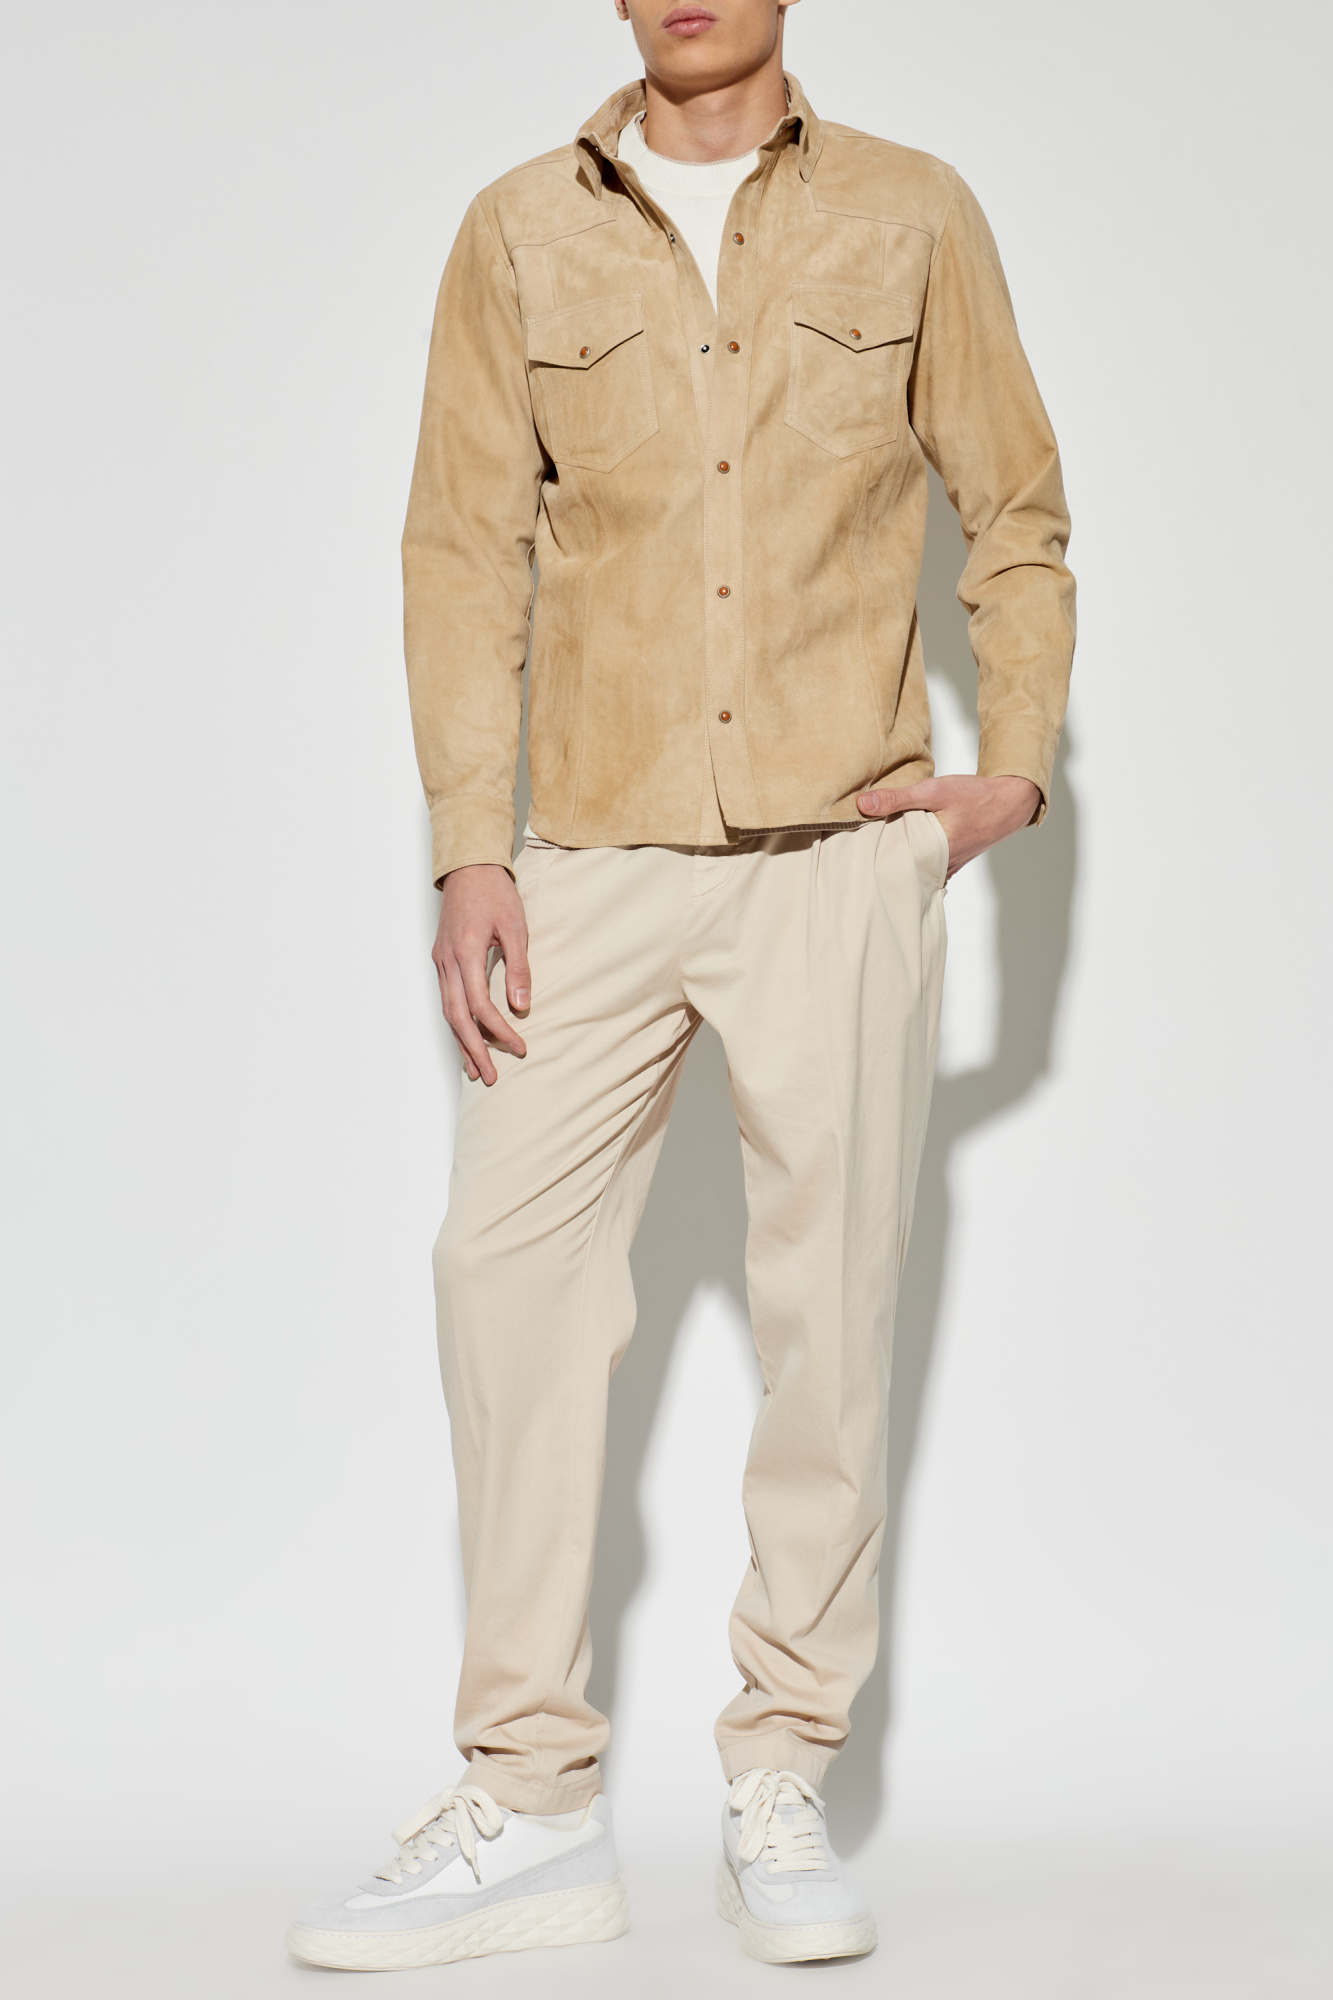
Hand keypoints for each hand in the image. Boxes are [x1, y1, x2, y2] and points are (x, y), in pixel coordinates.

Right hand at [432, 864, 530, 1085]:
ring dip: (462, 1042)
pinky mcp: (442, 961)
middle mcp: (447, 962)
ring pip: (448, 1012)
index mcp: (466, 952)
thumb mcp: (515, 926)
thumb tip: (521, 1005)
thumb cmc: (495, 893)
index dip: (498, 1030)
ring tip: (475, 1070)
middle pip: (457, 1017)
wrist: (469, 868)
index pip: (480, 1004)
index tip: (519, 1046)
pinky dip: (457, 1024)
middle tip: (489, 1077)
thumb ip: (518, 966)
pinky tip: (466, 1039)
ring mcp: (441, 962)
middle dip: (474, 1049)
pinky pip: (447, 1000)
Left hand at [856, 773, 1040, 877]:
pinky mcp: (950, 861)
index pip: (893, 865)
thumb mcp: (935, 791)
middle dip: (881, 863)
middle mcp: (939, 867)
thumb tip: (862, 804)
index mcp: (933, 854)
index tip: (851, 858)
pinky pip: (925, 864)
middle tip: (855, 857)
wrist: (1010, 801)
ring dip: (897, 860)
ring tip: (871, 852)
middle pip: (901, 870)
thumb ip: (898, 798)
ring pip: (913, 868)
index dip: (872, 862)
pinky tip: (899, 847)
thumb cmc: (976, 797)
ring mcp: (946, 867)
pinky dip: (913, 857)